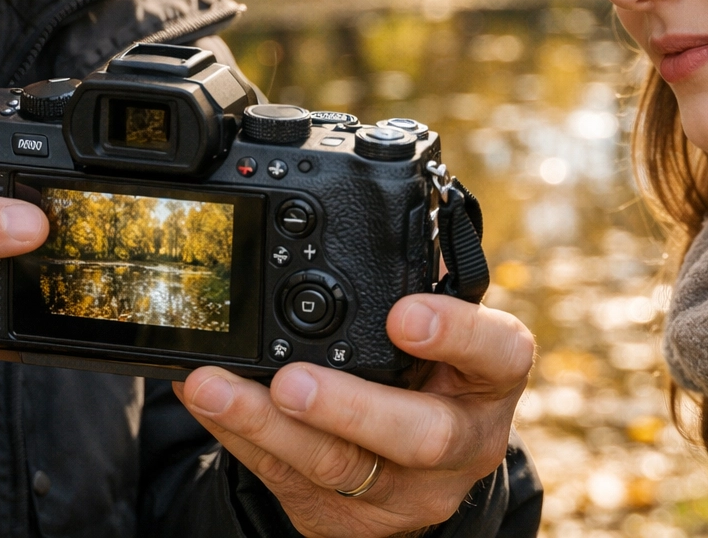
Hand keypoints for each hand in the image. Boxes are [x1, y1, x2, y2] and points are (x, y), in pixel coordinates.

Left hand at [176, 294, 534, 537]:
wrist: (419, 469)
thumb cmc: (432, 371)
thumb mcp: (448, 330)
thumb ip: (422, 276)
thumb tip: (395, 200)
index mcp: (492, 379)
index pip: (499, 355)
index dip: (457, 335)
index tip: (405, 314)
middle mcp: (463, 443)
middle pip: (418, 436)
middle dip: (349, 408)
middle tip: (292, 381)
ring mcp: (407, 491)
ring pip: (338, 467)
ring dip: (267, 426)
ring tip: (214, 386)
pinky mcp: (348, 518)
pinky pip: (288, 481)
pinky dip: (240, 436)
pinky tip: (207, 400)